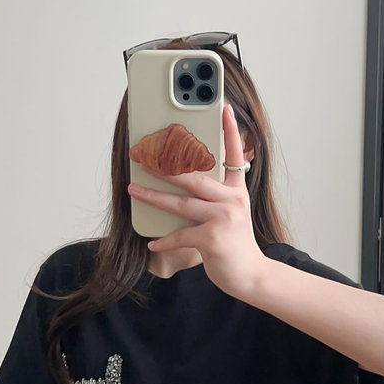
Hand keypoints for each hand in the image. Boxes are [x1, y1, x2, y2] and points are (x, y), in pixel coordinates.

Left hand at [127, 102, 266, 297]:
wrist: (251, 276)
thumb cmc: (235, 246)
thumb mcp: (232, 215)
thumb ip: (215, 199)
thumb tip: (184, 184)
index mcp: (236, 192)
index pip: (235, 155)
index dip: (230, 131)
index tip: (224, 108)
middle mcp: (231, 201)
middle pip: (194, 176)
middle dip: (165, 164)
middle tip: (143, 155)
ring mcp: (223, 219)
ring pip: (181, 203)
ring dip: (153, 196)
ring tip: (133, 189)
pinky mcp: (213, 238)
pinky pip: (181, 235)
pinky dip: (164, 240)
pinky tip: (152, 242)